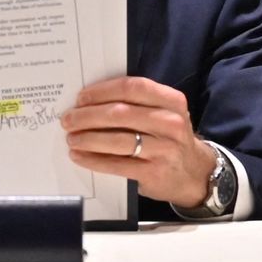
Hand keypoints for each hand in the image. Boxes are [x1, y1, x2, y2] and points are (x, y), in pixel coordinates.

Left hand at [61, 76, 217, 207]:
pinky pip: (116, 164)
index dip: (103, 91)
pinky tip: (79, 156)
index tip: (81, 97)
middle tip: (68, 119)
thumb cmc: (169, 137)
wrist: (193, 172)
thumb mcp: (164, 113)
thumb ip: (137, 104)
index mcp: (172, 101)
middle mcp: (171, 123)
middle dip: (88, 116)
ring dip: (88, 138)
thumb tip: (90, 101)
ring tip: (71, 138)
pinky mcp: (153, 172)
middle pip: (121, 113)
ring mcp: (164, 149)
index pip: (133, 88)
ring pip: (117, 140)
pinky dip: (93, 160)